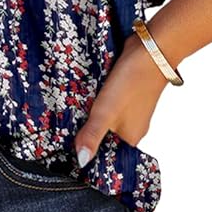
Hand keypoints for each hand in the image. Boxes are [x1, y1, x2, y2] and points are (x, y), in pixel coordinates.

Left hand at [74, 32, 170, 166]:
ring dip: (88, 116)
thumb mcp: (106, 113)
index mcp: (130, 139)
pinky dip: (94, 102)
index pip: (106, 155)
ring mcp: (128, 110)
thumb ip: (92, 136)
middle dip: (85, 133)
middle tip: (61, 132)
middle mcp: (131, 127)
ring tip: (67, 115)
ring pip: (103, 119)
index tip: (67, 151)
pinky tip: (81, 98)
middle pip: (103, 137)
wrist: (150, 50)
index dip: (88, 154)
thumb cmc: (131, 83)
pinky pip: (105, 104)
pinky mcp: (124, 94)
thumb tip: (81, 161)